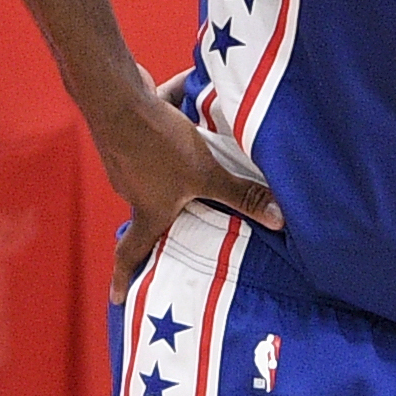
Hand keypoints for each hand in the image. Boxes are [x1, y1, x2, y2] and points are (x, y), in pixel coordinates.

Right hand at [102, 67, 283, 303]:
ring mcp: (125, 160)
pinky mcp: (127, 131)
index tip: (116, 298)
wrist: (117, 97)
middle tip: (184, 212)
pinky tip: (195, 98)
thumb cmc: (158, 145)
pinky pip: (155, 131)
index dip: (123, 278)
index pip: (131, 254)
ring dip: (176, 160)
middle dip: (166, 209)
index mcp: (147, 210)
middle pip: (149, 206)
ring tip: (202, 151)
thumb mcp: (207, 174)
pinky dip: (173, 119)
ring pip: (155, 166)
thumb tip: (279, 222)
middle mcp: (131, 189)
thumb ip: (242, 197)